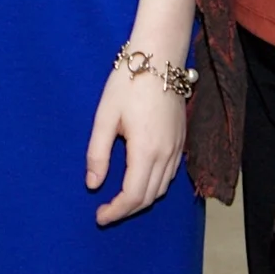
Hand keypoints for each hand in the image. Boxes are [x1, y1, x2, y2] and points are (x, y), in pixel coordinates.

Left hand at [86, 58, 187, 224]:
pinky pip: (170, 174)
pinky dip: (154, 184)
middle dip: (127, 210)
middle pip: (149, 197)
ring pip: (162, 187)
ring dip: (142, 199)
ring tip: (119, 199)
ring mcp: (177, 147)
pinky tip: (139, 178)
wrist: (160, 57)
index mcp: (146, 151)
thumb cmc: (128, 82)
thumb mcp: (105, 116)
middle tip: (105, 211)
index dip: (116, 211)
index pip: (133, 196)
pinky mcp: (181, 139)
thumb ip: (98, 153)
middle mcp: (166, 154)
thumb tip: (93, 185)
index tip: (99, 217)